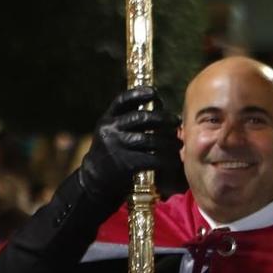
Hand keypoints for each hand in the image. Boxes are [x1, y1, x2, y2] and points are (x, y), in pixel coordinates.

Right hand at [80, 87, 184, 205]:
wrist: (94, 179)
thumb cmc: (110, 152)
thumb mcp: (111, 132)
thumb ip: (127, 120)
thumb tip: (159, 108)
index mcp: (107, 119)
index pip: (122, 101)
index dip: (138, 93)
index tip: (154, 92)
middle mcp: (110, 130)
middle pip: (142, 118)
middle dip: (163, 118)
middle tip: (176, 121)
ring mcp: (117, 147)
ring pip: (150, 140)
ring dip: (169, 142)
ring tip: (178, 144)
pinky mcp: (125, 164)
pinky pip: (152, 159)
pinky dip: (166, 160)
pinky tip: (174, 160)